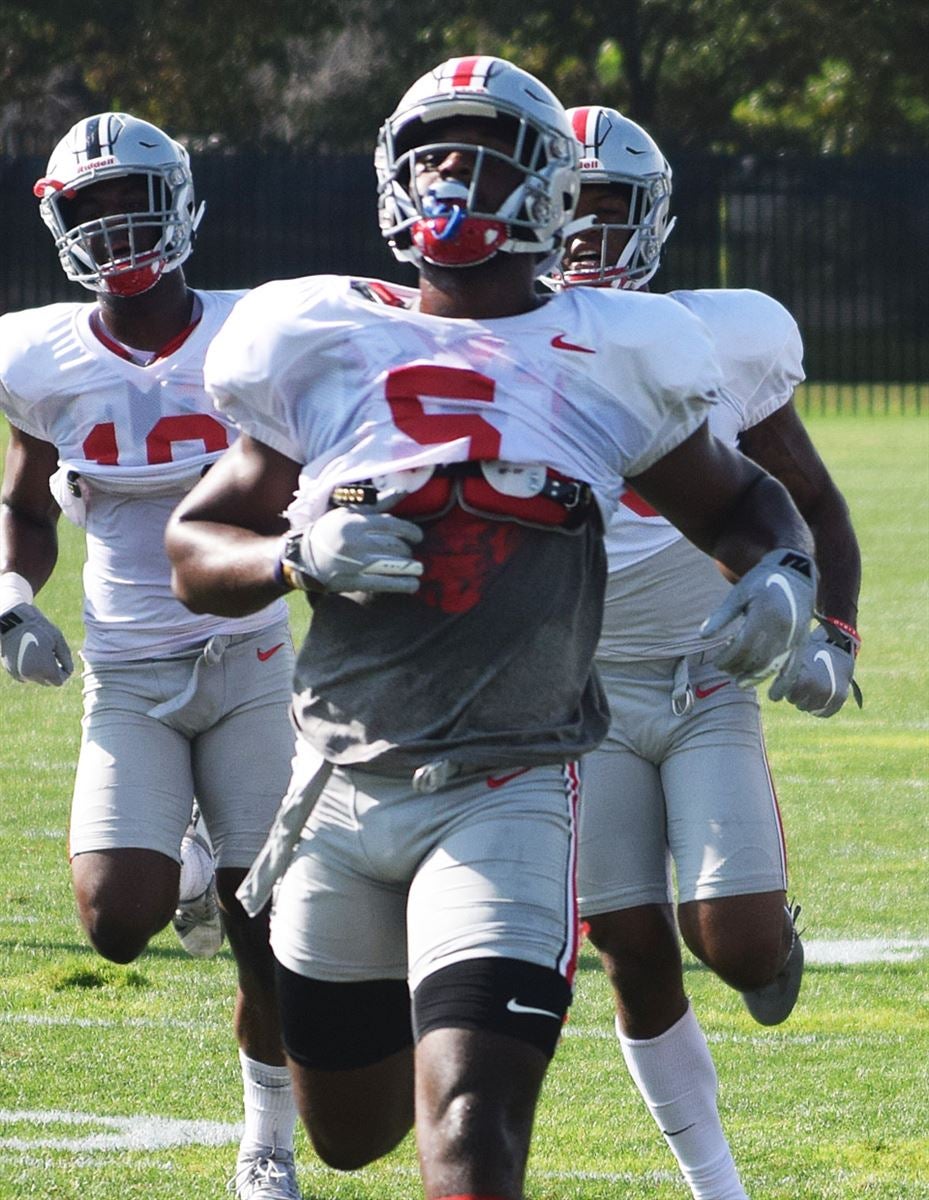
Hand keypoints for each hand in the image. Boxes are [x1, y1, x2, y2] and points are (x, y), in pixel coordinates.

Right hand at [0, 603, 73, 684]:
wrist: (13, 622)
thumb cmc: (38, 628)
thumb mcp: (58, 640)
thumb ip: (66, 658)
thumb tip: (69, 671)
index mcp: (45, 670)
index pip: (59, 681)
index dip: (63, 671)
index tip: (61, 659)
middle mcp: (31, 675)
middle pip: (48, 681)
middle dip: (52, 671)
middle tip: (51, 653)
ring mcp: (19, 674)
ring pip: (36, 678)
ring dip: (40, 670)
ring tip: (39, 651)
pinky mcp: (11, 670)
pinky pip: (25, 675)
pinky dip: (29, 668)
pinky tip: (29, 653)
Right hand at [294, 507, 423, 593]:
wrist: (302, 557)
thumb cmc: (329, 531)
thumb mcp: (349, 514)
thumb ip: (377, 505)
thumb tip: (402, 491)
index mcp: (355, 523)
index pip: (391, 524)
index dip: (410, 531)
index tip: (418, 537)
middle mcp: (356, 542)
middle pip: (393, 545)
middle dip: (407, 550)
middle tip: (411, 553)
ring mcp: (355, 563)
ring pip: (392, 564)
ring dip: (410, 568)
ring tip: (418, 569)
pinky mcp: (353, 581)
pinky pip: (383, 583)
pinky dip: (401, 584)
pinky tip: (413, 585)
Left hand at [700, 548, 816, 688]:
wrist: (795, 573)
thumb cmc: (761, 582)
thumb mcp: (739, 594)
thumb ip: (722, 616)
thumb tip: (702, 636)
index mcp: (764, 615)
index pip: (742, 646)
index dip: (728, 658)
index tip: (717, 662)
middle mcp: (782, 628)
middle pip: (756, 659)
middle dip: (738, 668)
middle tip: (726, 670)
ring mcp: (795, 637)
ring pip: (773, 666)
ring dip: (755, 677)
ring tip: (740, 682)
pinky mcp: (803, 642)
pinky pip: (795, 667)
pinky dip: (785, 682)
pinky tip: (776, 696)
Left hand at [768, 623, 860, 716]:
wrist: (838, 649)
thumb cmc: (810, 651)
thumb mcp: (794, 656)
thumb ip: (780, 669)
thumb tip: (753, 675)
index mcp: (802, 678)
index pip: (778, 695)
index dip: (776, 692)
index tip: (775, 692)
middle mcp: (816, 689)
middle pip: (793, 701)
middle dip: (794, 693)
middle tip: (800, 681)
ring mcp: (829, 696)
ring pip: (807, 708)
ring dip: (806, 700)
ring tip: (811, 685)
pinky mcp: (839, 701)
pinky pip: (822, 713)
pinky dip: (819, 707)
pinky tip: (819, 694)